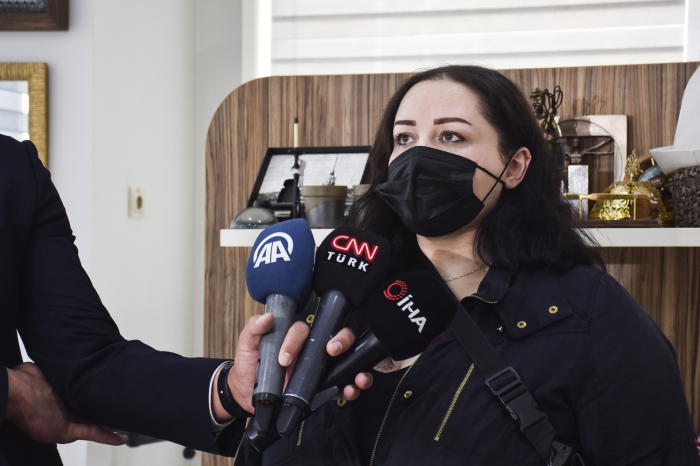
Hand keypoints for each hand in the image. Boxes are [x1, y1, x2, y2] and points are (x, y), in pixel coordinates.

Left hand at [5, 363, 126, 444]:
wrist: (17, 395)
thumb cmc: (26, 382)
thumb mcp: (43, 367)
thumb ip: (54, 367)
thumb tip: (60, 358)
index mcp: (64, 392)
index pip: (85, 395)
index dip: (98, 394)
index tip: (111, 391)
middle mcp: (67, 407)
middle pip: (92, 411)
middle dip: (107, 411)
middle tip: (125, 409)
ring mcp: (68, 420)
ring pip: (96, 423)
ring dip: (111, 424)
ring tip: (128, 422)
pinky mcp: (68, 431)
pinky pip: (93, 434)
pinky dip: (108, 436)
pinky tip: (120, 437)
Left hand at [211, 315, 372, 421]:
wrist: (246, 397)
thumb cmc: (249, 366)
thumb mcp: (246, 345)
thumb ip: (254, 329)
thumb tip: (268, 317)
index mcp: (294, 338)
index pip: (304, 330)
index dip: (296, 341)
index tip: (284, 359)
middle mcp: (311, 350)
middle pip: (336, 336)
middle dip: (342, 340)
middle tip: (332, 351)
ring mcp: (319, 368)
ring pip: (347, 360)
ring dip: (356, 366)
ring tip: (356, 376)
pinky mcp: (322, 388)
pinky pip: (342, 386)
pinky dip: (352, 388)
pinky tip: (351, 390)